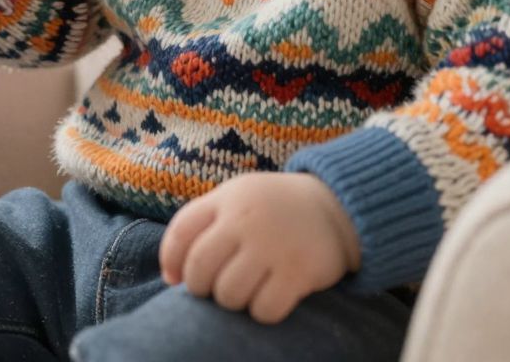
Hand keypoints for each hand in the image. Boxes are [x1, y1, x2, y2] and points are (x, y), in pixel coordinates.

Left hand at [158, 172, 361, 324]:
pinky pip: (264, 309)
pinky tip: (273, 297)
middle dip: (202, 288)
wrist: (339, 206)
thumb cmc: (275, 209)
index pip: (180, 234)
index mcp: (227, 199)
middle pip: (200, 270)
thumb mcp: (238, 198)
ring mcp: (273, 245)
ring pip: (229, 295)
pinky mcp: (299, 271)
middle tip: (218, 287)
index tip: (177, 278)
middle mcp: (246, 220)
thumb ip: (203, 224)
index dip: (171, 262)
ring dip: (234, 301)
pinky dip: (264, 311)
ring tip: (249, 289)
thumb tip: (170, 277)